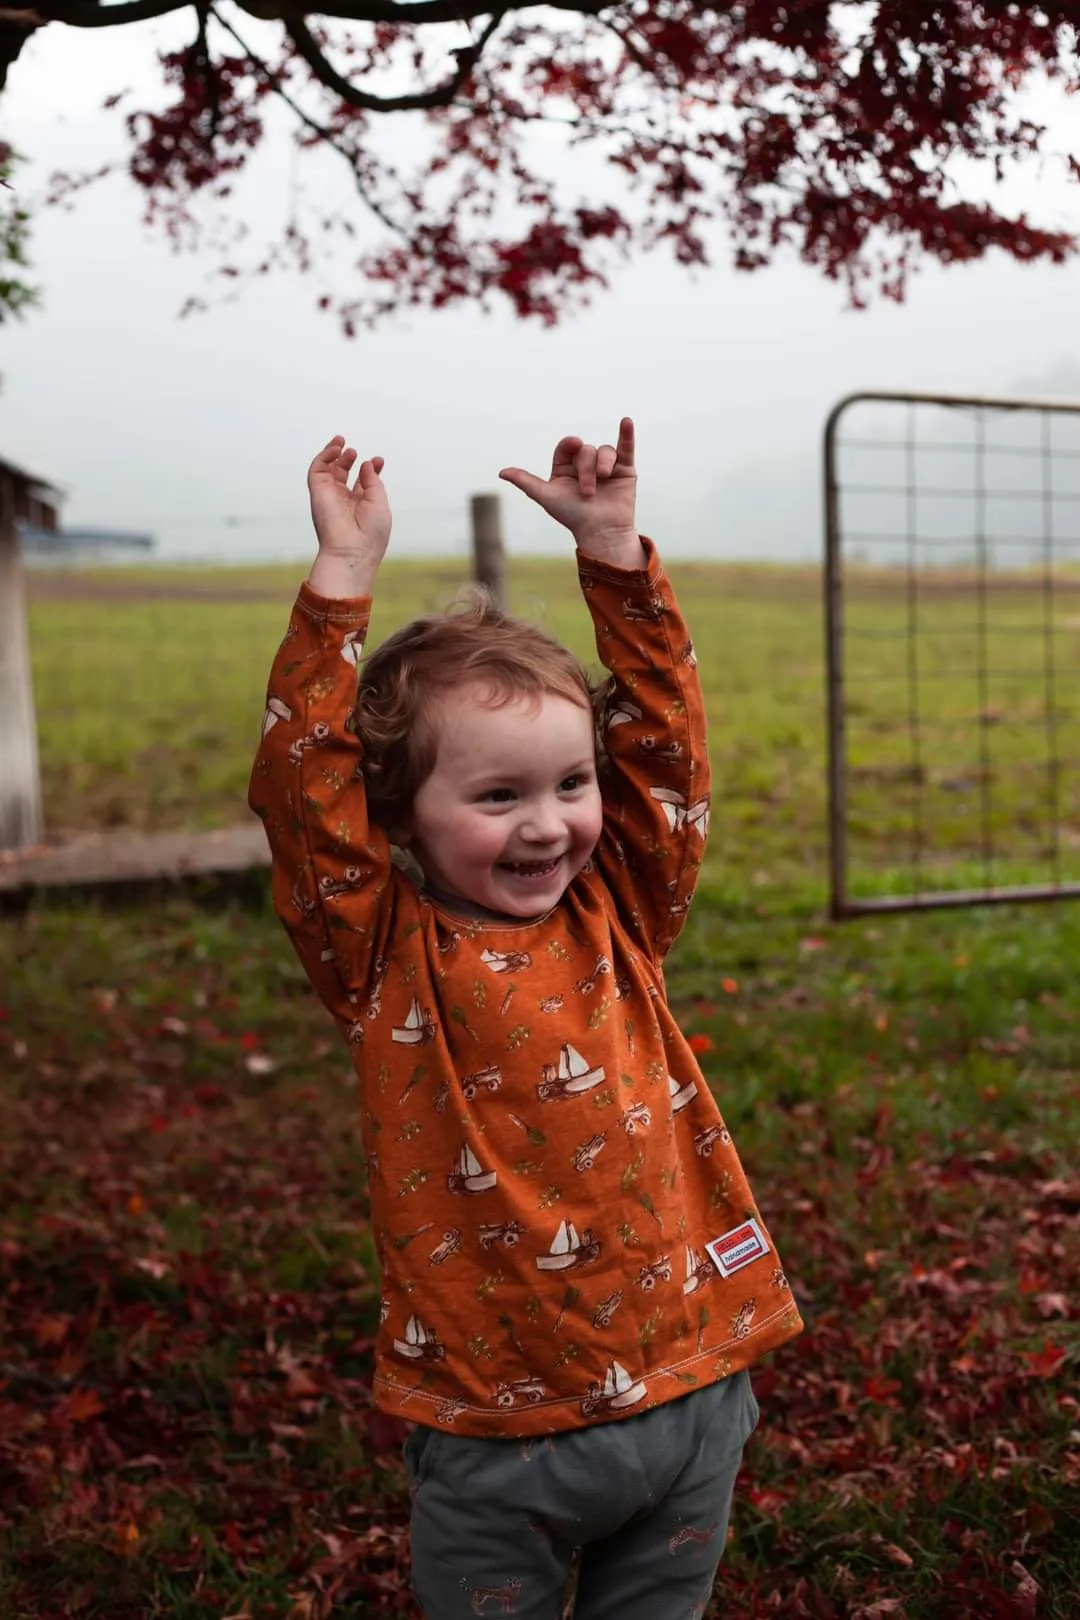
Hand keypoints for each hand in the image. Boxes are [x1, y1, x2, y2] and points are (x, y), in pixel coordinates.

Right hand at [308, 436, 390, 558]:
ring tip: (342, 442)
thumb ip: (373, 481)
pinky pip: (317, 469)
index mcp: (362, 505)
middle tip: (355, 452)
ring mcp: (330, 496)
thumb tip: (367, 463)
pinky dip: (324, 456)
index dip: (370, 468)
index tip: (378, 460)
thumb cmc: (371, 533)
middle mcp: (344, 500)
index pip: (363, 481)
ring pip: (328, 469)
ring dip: (334, 453)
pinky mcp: (317, 492)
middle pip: (344, 473)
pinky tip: (335, 449)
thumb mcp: (380, 503)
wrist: (352, 550)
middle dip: (349, 458)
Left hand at [499, 417, 643, 564]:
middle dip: (586, 469)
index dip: (569, 445)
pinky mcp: (625, 469)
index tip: (573, 445)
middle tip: (587, 492)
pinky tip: (626, 421)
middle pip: (585, 451)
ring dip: (603, 464)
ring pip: (603, 450)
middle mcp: (585, 465)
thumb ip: (526, 482)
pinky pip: (626, 447)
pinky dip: (627, 434)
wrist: (601, 532)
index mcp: (565, 469)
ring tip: (605, 479)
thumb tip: (501, 472)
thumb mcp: (546, 497)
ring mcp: (606, 467)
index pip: (565, 447)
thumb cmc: (572, 516)